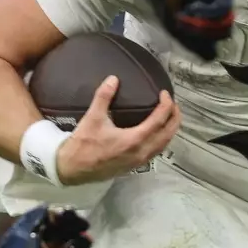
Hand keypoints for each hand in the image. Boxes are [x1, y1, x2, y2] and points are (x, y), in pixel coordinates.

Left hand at [0, 207, 93, 247]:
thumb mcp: (23, 229)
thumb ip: (36, 216)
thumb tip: (51, 208)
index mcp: (37, 239)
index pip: (55, 225)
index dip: (65, 218)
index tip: (72, 213)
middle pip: (68, 237)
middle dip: (76, 229)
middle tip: (84, 226)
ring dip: (82, 244)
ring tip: (84, 240)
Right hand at [55, 76, 179, 184]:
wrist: (73, 168)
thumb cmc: (83, 144)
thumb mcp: (93, 117)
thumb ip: (104, 96)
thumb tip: (113, 79)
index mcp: (133, 140)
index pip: (159, 120)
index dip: (166, 105)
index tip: (165, 94)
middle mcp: (140, 152)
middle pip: (168, 134)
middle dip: (174, 118)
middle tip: (173, 104)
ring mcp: (139, 162)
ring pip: (163, 145)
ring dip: (170, 130)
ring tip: (169, 117)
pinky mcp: (134, 166)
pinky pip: (156, 152)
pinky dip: (161, 140)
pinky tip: (157, 133)